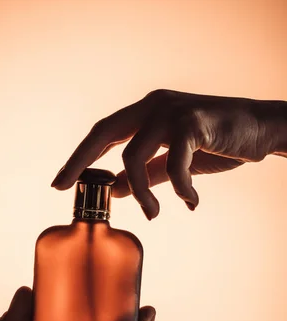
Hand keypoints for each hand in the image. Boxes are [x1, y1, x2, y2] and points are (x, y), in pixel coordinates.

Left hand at [51, 89, 286, 218]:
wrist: (261, 129)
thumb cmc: (218, 143)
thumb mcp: (175, 160)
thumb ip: (147, 172)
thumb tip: (115, 188)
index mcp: (145, 113)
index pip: (102, 133)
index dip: (79, 158)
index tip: (60, 183)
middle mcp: (152, 106)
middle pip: (103, 133)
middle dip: (79, 162)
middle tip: (65, 190)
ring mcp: (171, 111)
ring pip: (134, 156)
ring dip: (140, 193)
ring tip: (152, 214)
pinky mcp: (193, 123)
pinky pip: (173, 165)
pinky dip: (179, 189)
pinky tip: (191, 200)